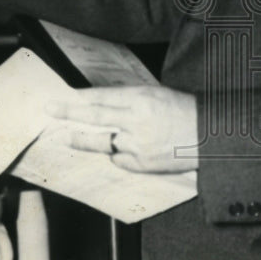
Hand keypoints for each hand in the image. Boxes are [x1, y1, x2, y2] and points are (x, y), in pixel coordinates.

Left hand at [45, 86, 199, 172]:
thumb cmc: (186, 112)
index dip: (81, 98)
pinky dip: (117, 154)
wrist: (210, 137)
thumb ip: (132, 99)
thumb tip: (105, 104)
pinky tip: (122, 150)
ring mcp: (138, 144)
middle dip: (69, 113)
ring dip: (83, 140)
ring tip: (69, 137)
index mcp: (142, 98)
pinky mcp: (142, 164)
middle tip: (50, 110)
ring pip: (102, 142)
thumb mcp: (159, 95)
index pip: (102, 97)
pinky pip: (119, 159)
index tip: (65, 96)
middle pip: (95, 116)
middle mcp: (137, 120)